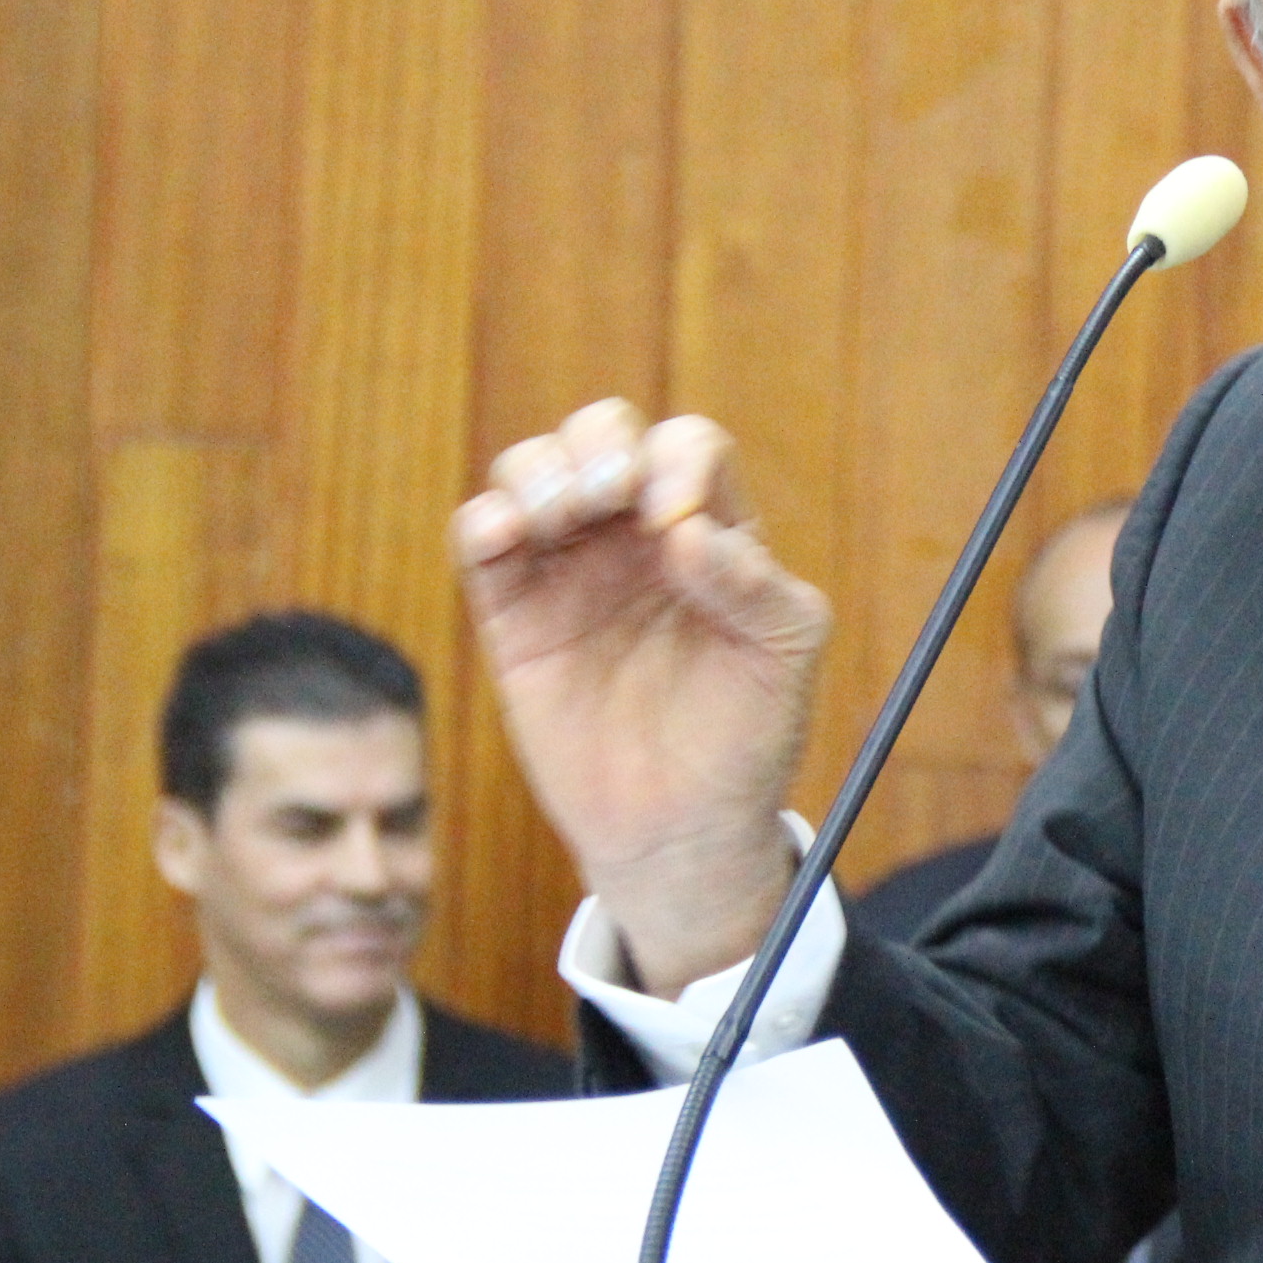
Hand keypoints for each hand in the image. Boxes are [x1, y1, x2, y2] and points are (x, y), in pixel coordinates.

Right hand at [452, 401, 830, 993]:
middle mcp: (636, 534)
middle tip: (608, 502)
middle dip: (599, 447)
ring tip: (559, 522)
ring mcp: (569, 568)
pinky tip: (505, 537)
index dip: (677, 464)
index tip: (674, 528)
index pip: (688, 447)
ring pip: (533, 468)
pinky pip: (480, 538)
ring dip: (540, 473)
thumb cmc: (744, 737)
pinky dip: (484, 519)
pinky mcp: (512, 612)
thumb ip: (753, 587)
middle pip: (604, 434)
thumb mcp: (782, 659)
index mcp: (710, 530)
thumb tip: (687, 533)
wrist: (680, 829)